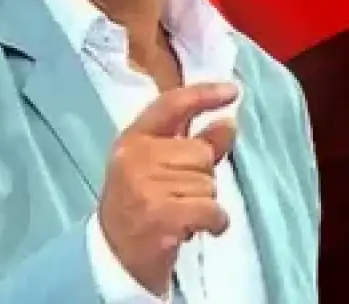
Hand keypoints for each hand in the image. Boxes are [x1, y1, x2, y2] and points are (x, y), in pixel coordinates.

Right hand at [98, 83, 238, 296]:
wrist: (115, 258)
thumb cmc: (141, 207)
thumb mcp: (160, 169)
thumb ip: (196, 144)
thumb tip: (229, 123)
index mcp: (133, 139)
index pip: (171, 105)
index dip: (204, 95)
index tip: (232, 91)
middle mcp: (135, 157)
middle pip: (200, 152)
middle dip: (201, 177)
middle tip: (179, 196)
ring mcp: (145, 186)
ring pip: (208, 183)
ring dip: (205, 204)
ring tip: (181, 214)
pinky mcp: (161, 215)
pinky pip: (211, 209)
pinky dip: (215, 222)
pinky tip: (198, 229)